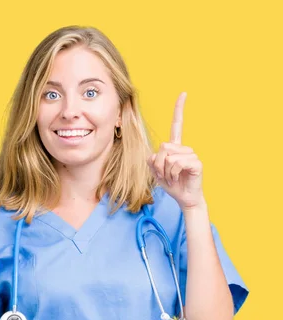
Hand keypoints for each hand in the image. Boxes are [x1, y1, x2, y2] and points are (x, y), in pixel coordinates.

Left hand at [147, 92, 204, 209]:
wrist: (184, 198)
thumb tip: (157, 153)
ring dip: (165, 171)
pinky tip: (179, 178)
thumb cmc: (171, 184)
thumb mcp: (155, 171)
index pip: (177, 125)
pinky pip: (176, 163)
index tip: (184, 93)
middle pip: (163, 147)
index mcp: (175, 147)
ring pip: (168, 157)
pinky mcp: (196, 163)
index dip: (179, 109)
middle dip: (158, 164)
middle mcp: (184, 148)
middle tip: (165, 175)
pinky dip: (172, 174)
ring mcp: (192, 155)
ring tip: (173, 177)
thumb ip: (151, 160)